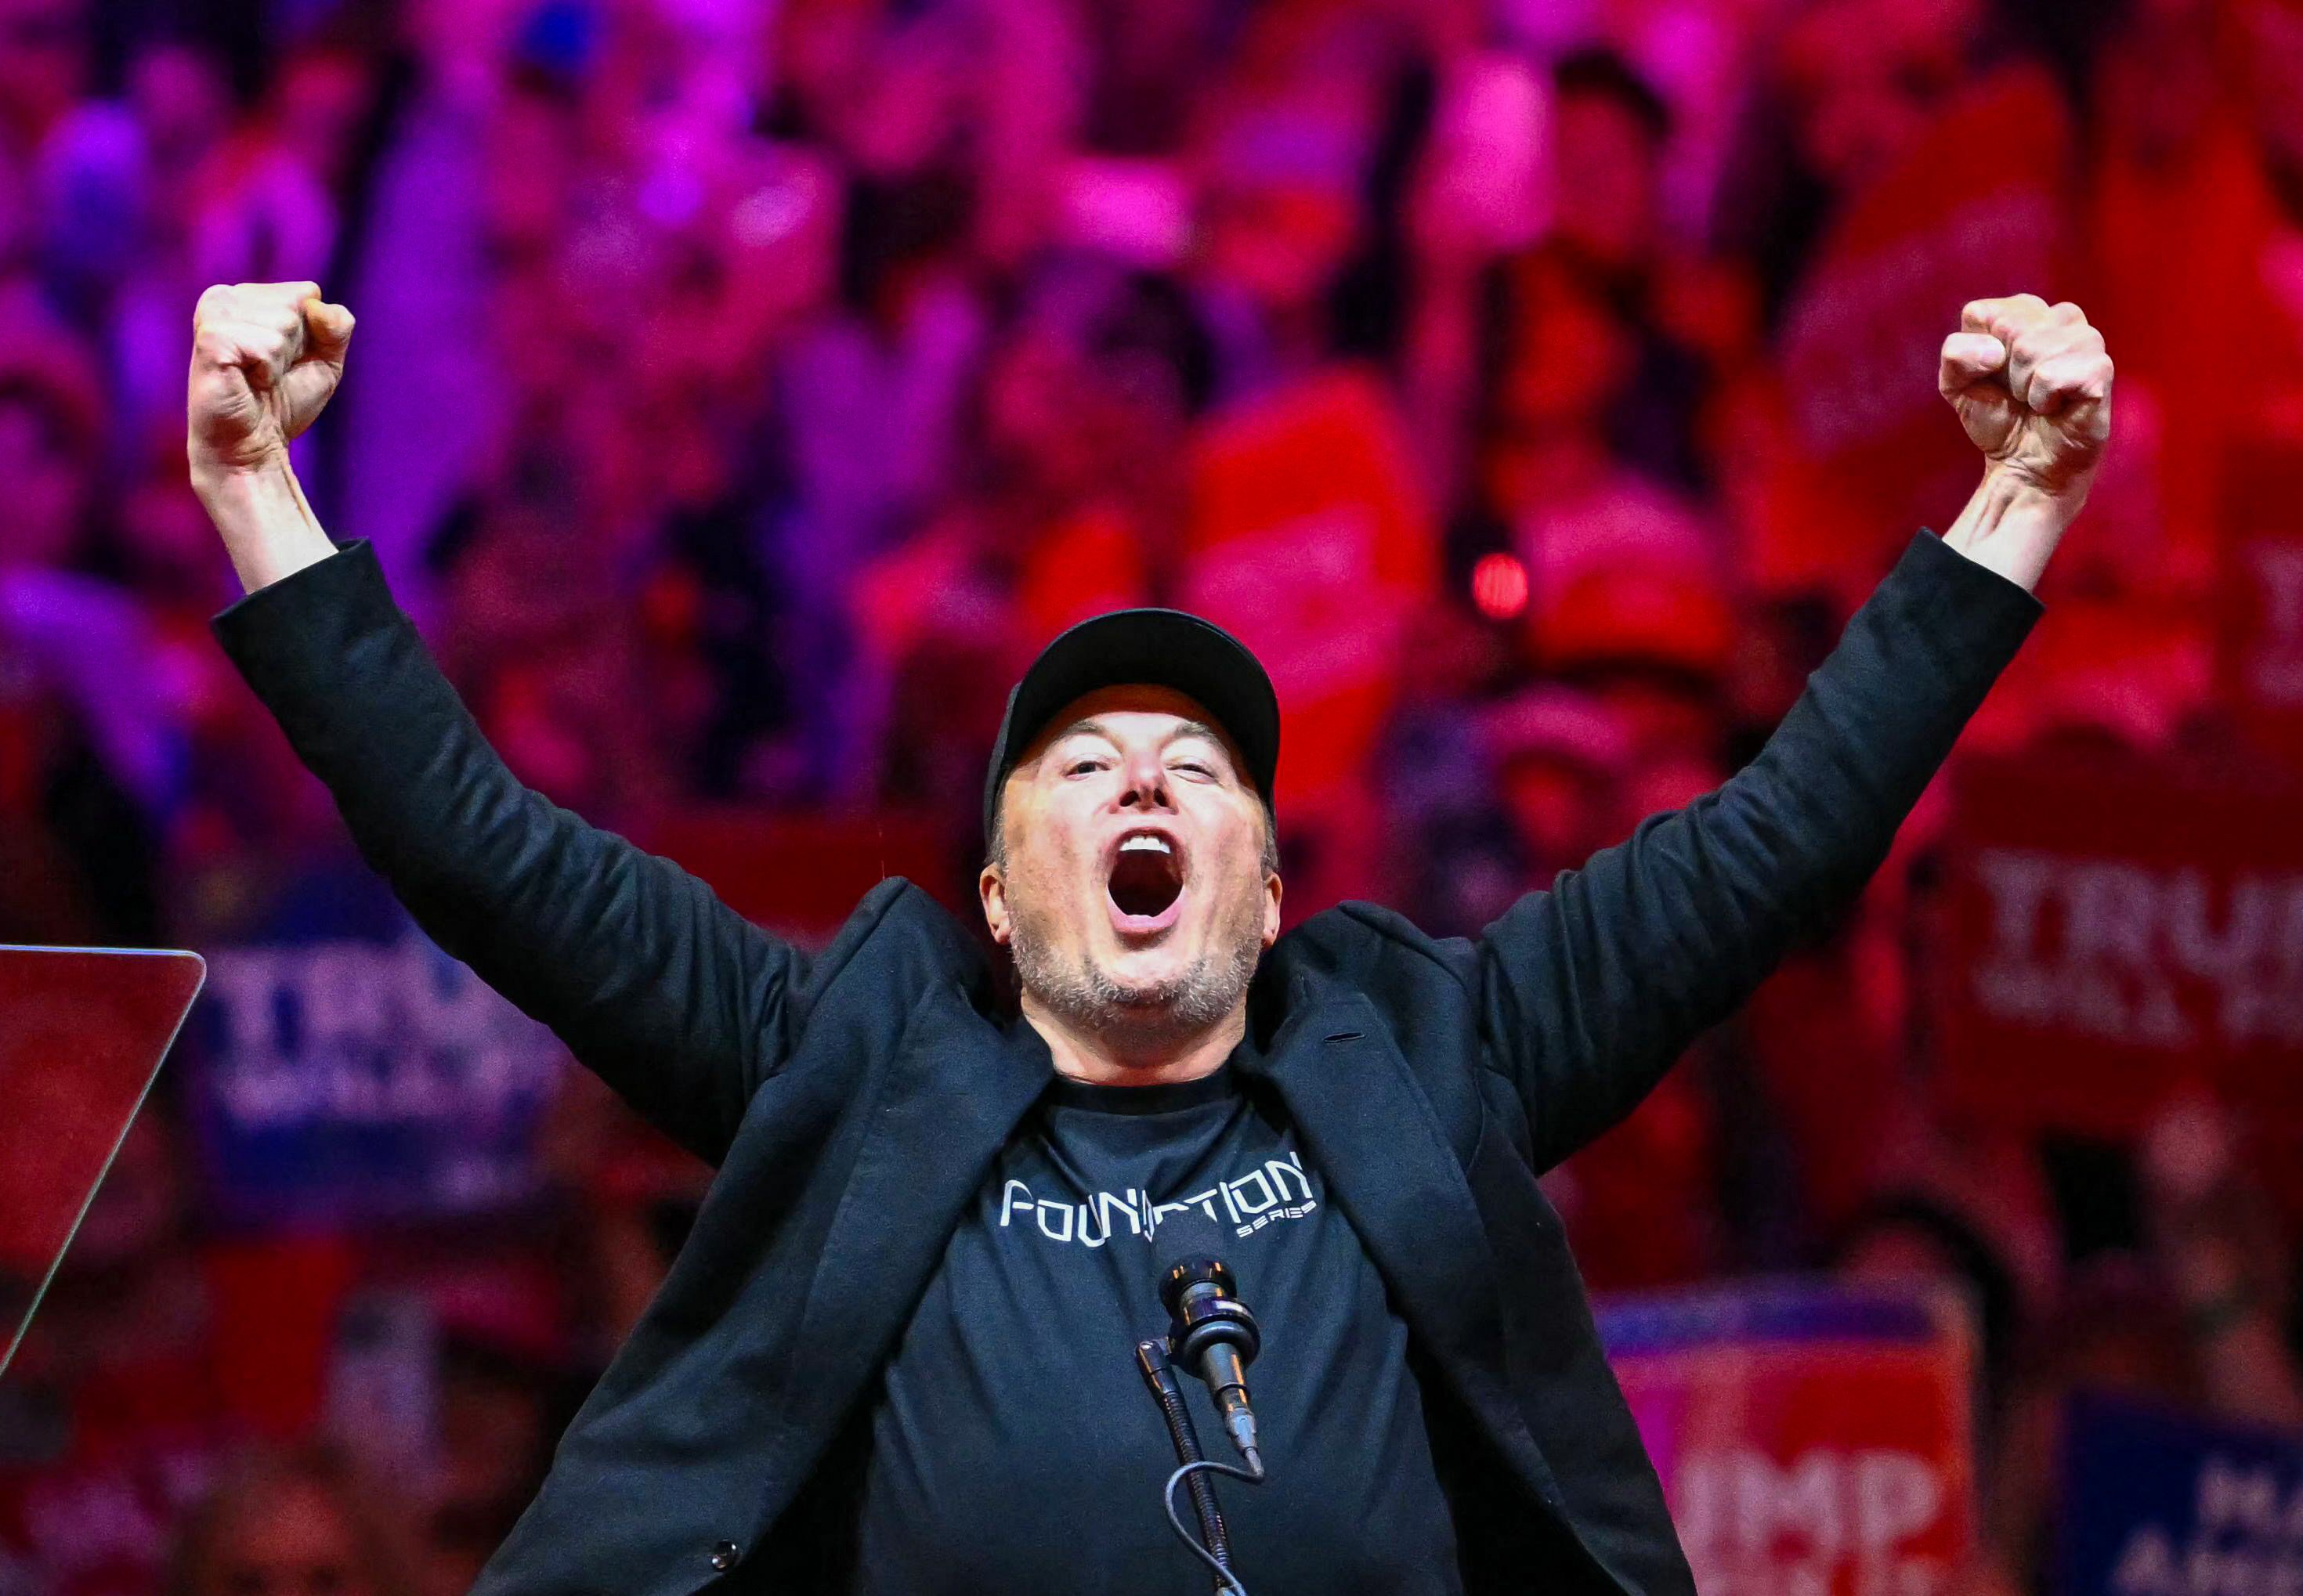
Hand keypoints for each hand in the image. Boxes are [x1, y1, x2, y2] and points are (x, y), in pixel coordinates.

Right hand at [186, 281, 353, 488]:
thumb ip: (336, 326)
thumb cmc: (283, 404)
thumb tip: (317, 303)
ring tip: (256, 378)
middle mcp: (225, 297)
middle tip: (269, 374)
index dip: (311, 336)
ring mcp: (214, 314)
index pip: (307, 294)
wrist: (252, 446)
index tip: (285, 362)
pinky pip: (266, 345)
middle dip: (296, 348)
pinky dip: (267, 371)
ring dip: (279, 362)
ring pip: (283, 323)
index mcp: (247, 296)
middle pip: (297, 306)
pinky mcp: (210, 337)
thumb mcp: (325, 361)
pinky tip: (247, 381)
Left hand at [1939, 295, 2112, 507]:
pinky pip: (2052, 375)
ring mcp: (2087, 339)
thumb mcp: (1955, 384)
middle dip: (2001, 371)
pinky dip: (2042, 400)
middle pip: (2008, 327)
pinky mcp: (2100, 368)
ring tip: (2036, 400)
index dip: (1976, 355)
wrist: (2025, 463)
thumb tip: (1995, 352)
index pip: (1981, 314)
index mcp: (2025, 311)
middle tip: (2018, 392)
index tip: (1992, 376)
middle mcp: (2060, 316)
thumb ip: (1955, 354)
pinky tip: (2055, 407)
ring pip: (2029, 348)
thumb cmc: (1996, 417)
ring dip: (2023, 387)